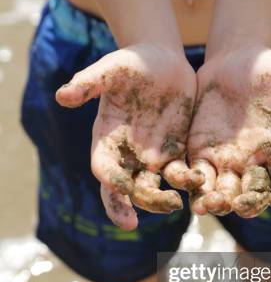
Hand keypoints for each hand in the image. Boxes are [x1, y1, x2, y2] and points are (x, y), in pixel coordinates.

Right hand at [56, 44, 203, 229]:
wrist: (162, 60)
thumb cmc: (131, 64)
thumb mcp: (110, 70)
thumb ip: (88, 83)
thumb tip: (62, 96)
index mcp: (107, 139)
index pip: (104, 168)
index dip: (110, 180)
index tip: (121, 188)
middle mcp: (128, 154)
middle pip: (126, 189)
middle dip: (130, 204)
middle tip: (135, 221)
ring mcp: (152, 156)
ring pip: (154, 188)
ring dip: (160, 200)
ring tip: (174, 204)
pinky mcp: (176, 152)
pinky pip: (180, 175)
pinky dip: (187, 183)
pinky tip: (198, 184)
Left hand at [187, 46, 270, 217]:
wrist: (233, 63)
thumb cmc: (268, 70)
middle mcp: (254, 163)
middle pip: (254, 193)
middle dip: (248, 203)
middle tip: (241, 206)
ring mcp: (227, 161)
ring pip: (224, 191)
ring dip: (217, 201)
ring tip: (210, 205)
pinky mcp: (201, 153)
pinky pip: (197, 175)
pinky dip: (194, 185)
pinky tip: (189, 191)